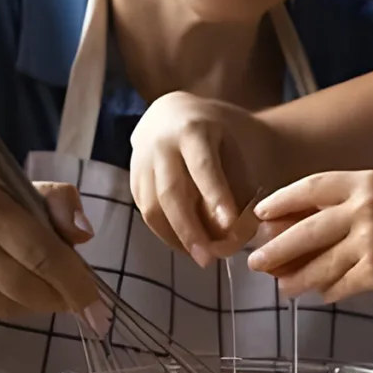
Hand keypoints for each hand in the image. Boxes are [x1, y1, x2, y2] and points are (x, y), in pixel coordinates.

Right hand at [0, 172, 99, 322]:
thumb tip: (84, 234)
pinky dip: (6, 304)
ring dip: (34, 299)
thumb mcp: (9, 185)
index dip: (77, 283)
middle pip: (32, 289)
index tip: (99, 304)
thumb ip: (55, 201)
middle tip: (73, 290)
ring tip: (26, 273)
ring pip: (15, 307)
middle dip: (61, 296)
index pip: (43, 254)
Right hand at [129, 91, 273, 265]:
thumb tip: (237, 234)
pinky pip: (147, 213)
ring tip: (201, 257)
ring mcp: (141, 161)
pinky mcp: (133, 180)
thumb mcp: (235, 147)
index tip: (230, 224)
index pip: (203, 166)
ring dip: (177, 238)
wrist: (175, 114)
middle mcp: (160, 143)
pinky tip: (186, 245)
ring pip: (153, 208)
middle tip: (209, 258)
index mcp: (192, 129)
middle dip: (191, 229)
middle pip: (171, 192)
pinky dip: (167, 234)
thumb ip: (239, 187)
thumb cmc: (217, 135)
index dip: (216, 196)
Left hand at [246, 171, 372, 302]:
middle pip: (304, 230)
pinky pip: (339, 285)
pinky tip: (321, 294)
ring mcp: (371, 239)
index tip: (259, 216)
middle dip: (275, 249)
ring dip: (296, 278)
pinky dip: (327, 291)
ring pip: (318, 263)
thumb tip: (302, 235)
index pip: (311, 187)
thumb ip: (351, 213)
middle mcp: (365, 206)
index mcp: (367, 182)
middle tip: (256, 262)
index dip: (280, 202)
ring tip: (284, 288)